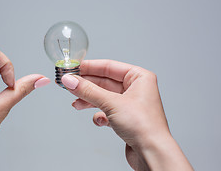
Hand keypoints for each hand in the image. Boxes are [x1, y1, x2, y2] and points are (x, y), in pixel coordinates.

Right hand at [61, 60, 192, 170]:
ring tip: (76, 104)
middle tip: (68, 85)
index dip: (88, 68)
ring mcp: (130, 104)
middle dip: (86, 86)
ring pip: (103, 97)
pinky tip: (99, 121)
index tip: (72, 69)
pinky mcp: (125, 118)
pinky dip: (100, 115)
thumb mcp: (111, 103)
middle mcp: (136, 89)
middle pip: (104, 82)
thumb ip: (88, 90)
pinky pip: (107, 111)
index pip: (108, 67)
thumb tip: (70, 80)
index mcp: (139, 77)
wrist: (152, 153)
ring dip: (89, 101)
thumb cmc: (144, 126)